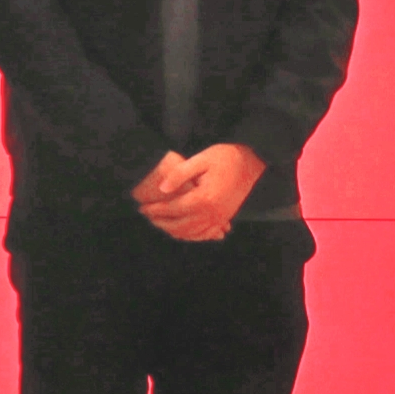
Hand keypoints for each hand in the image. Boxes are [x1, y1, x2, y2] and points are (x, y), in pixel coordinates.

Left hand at [134, 144, 263, 243]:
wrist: (252, 162)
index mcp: (204, 199)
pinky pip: (206, 234)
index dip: (156, 210)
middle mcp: (212, 213)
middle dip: (162, 223)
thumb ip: (180, 174)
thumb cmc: (225, 157)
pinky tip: (182, 231)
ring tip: (160, 222)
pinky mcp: (225, 218)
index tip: (142, 208)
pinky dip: (192, 236)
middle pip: (181, 226)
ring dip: (174, 231)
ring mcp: (220, 219)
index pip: (174, 209)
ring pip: (192, 234)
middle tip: (148, 215)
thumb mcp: (201, 159)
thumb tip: (162, 189)